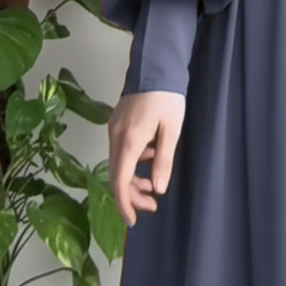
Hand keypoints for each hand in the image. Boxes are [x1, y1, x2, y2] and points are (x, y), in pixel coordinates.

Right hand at [107, 89, 185, 226]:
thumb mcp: (172, 130)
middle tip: (152, 206)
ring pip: (117, 163)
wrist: (156, 64)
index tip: (132, 221)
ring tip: (153, 186)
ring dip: (132, 178)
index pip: (120, 180)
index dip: (124, 203)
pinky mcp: (117, 122)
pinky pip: (119, 150)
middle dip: (131, 194)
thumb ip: (163, 160)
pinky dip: (131, 162)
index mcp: (129, 139)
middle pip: (116, 175)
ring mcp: (114, 128)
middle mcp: (115, 135)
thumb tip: (157, 188)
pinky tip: (149, 158)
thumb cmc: (167, 94)